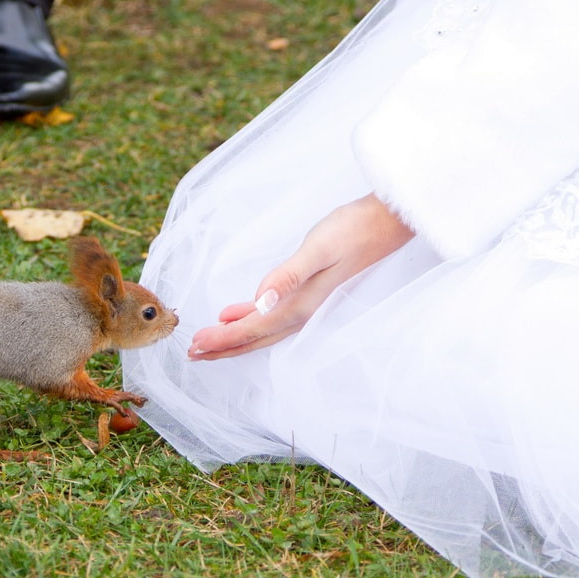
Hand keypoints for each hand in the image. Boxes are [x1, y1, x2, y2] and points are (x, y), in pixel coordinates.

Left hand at [189, 193, 413, 359]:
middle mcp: (302, 312)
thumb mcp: (317, 250)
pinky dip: (249, 317)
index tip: (194, 345)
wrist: (386, 222)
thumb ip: (288, 276)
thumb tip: (260, 301)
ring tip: (207, 343)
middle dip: (223, 348)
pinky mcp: (308, 292)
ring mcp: (306, 304)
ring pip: (262, 329)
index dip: (223, 339)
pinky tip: (233, 313)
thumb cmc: (352, 231)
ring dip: (233, 337)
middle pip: (255, 338)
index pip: (253, 329)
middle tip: (192, 355)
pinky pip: (272, 315)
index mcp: (300, 306)